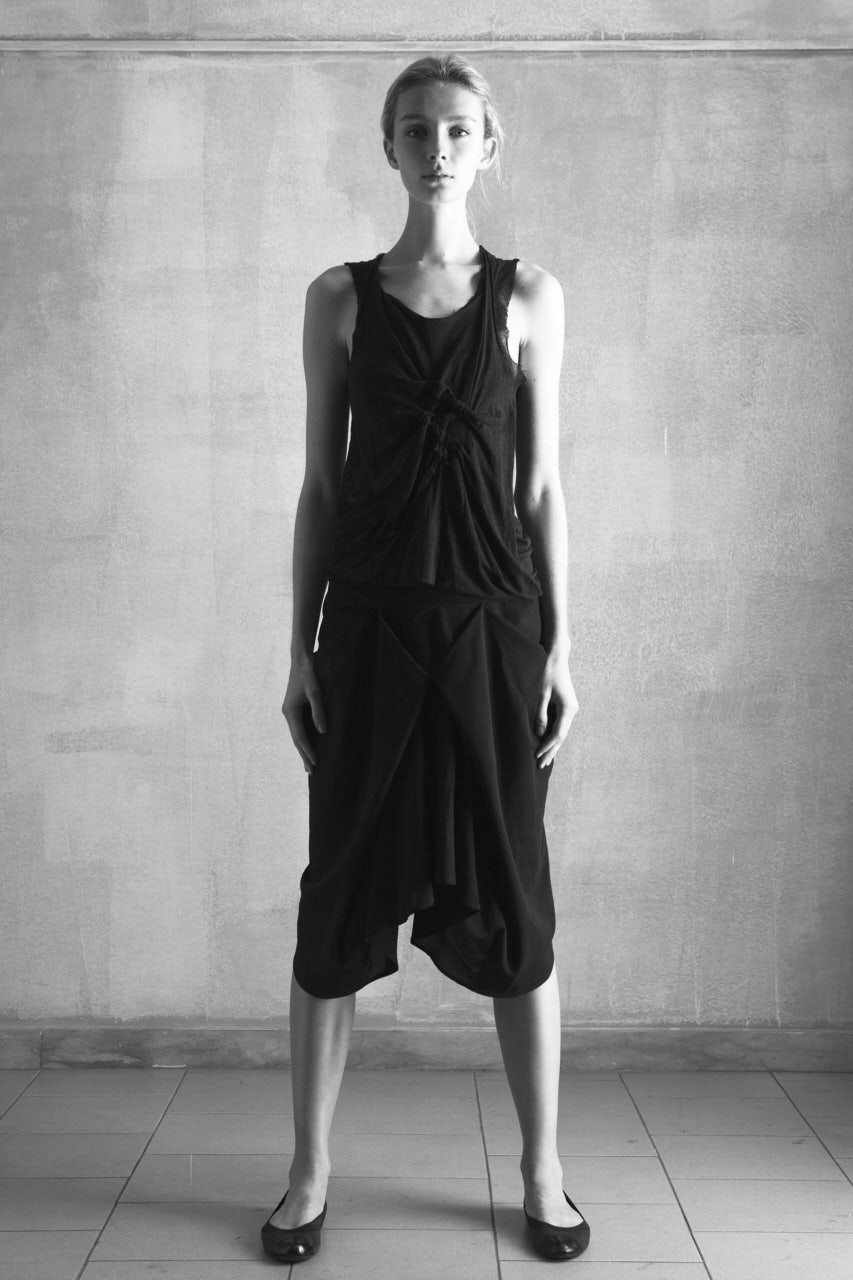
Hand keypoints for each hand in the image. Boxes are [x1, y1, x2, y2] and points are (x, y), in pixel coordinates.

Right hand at [281, 653, 327, 772]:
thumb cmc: (308, 674)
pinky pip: (298, 729)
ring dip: (302, 750)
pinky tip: (307, 746)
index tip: (316, 763)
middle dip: (304, 755)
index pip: (300, 737)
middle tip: (311, 772)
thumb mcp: (315, 691)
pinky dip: (302, 740)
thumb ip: (318, 711)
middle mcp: (288, 714)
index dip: (308, 751)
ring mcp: (289, 712)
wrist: (300, 659)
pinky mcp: (293, 709)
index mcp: (291, 712)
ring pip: (296, 735)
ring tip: (308, 765)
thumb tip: (322, 731)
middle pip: (296, 740)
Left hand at [534, 650, 577, 768]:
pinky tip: (546, 744)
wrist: (557, 657)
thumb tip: (539, 734)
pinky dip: (552, 735)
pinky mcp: (566, 706)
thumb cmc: (548, 672)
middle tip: (540, 766)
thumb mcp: (541, 694)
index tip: (536, 756)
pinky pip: (559, 725)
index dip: (547, 747)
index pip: (558, 734)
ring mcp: (570, 709)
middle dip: (551, 751)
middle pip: (561, 736)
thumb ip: (540, 714)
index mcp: (568, 709)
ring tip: (543, 759)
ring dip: (552, 745)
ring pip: (561, 732)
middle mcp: (572, 711)